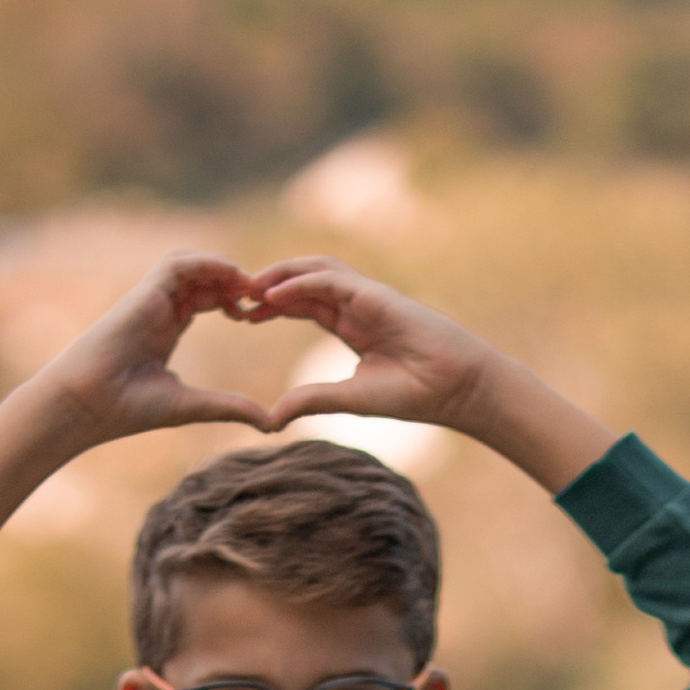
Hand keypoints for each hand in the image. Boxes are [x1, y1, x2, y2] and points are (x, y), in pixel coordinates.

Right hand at [42, 252, 278, 445]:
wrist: (89, 404)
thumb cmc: (128, 408)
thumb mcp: (191, 406)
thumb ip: (229, 407)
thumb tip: (270, 423)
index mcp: (166, 330)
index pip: (205, 300)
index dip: (234, 301)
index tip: (259, 315)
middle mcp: (159, 309)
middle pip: (203, 279)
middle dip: (235, 282)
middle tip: (264, 296)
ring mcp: (151, 299)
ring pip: (192, 265)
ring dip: (224, 269)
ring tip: (251, 285)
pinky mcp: (144, 293)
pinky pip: (179, 263)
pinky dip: (207, 262)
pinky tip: (233, 275)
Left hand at [248, 258, 609, 491]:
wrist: (456, 387)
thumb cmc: (414, 393)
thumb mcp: (350, 398)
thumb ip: (311, 399)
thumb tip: (271, 418)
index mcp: (350, 324)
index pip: (302, 305)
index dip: (271, 307)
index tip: (242, 316)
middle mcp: (355, 304)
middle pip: (301, 282)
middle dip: (267, 286)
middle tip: (233, 297)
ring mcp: (365, 296)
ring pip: (313, 271)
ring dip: (278, 275)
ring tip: (247, 287)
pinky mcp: (375, 295)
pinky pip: (330, 280)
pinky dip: (300, 283)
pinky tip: (273, 294)